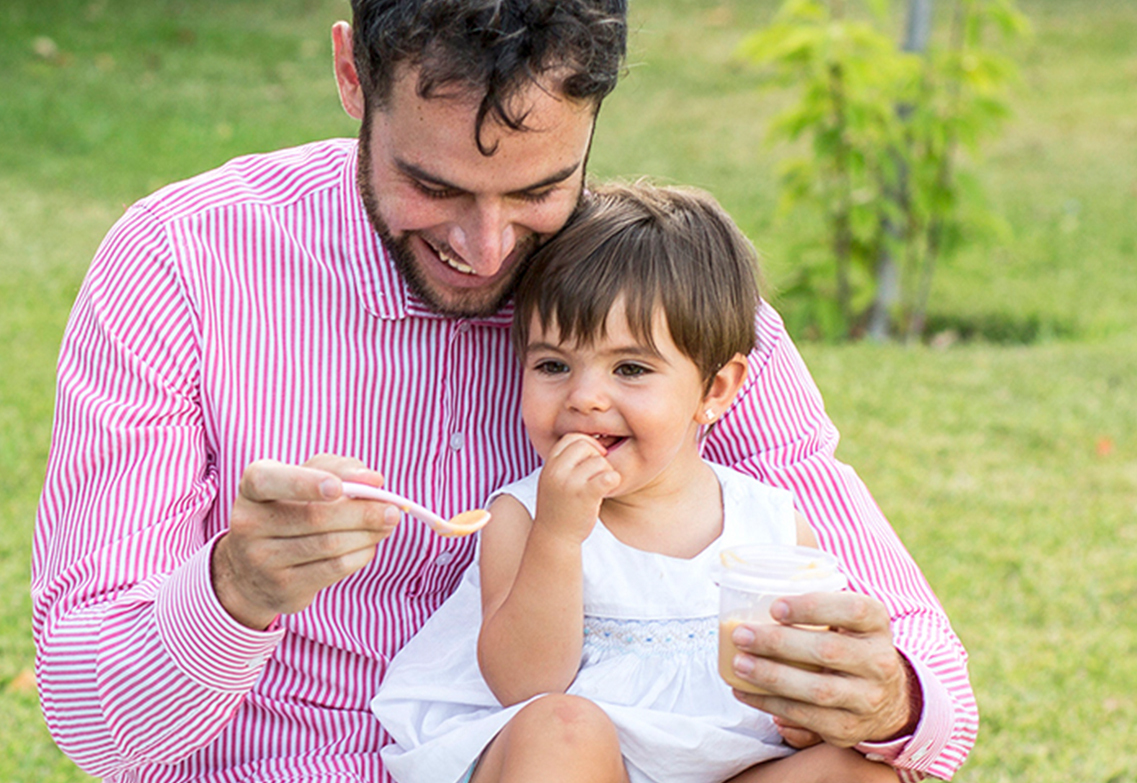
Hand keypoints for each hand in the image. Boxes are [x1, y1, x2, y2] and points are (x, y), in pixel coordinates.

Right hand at [212, 455, 400, 628]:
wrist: (252, 570)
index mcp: (252, 486)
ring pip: (328, 545)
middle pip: (314, 516)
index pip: (270, 480)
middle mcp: (249, 522)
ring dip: (367, 534)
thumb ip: (339, 469)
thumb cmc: (290, 509)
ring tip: (387, 524)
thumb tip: (373, 480)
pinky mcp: (282, 587)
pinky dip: (360, 555)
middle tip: (392, 509)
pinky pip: (333, 569)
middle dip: (361, 512)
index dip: (305, 483)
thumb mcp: (306, 478)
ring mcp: (262, 559)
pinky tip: (369, 545)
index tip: (338, 488)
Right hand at [534, 433, 619, 542]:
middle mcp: (556, 471)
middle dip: (597, 457)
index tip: (593, 458)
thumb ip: (566, 461)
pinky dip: (613, 480)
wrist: (554, 537)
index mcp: (549, 465)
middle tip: (596, 476)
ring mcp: (570, 483)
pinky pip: (609, 475)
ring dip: (605, 472)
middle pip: (586, 445)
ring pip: (600, 461)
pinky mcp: (586, 496)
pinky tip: (608, 489)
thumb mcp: (553, 479)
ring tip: (598, 488)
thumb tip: (593, 440)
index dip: (586, 443)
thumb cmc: (559, 507)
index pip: (571, 437)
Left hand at [729, 591, 919, 747]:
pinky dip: (769, 704)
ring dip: (771, 676)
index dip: (812, 607)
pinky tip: (744, 690)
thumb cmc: (850, 645)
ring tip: (739, 663)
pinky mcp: (848, 729)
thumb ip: (813, 604)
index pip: (852, 609)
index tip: (775, 607)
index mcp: (877, 624)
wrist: (887, 698)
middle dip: (778, 643)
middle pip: (828, 651)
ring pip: (817, 690)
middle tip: (742, 635)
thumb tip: (746, 588)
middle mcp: (880, 662)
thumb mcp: (847, 618)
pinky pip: (805, 717)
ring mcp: (867, 699)